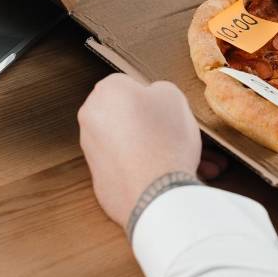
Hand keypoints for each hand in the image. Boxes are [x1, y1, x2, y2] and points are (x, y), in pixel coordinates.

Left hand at [77, 74, 201, 228]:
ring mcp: (92, 151)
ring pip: (131, 143)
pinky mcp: (100, 179)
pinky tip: (170, 174)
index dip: (153, 97)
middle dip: (154, 124)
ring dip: (155, 148)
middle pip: (128, 116)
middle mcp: (92, 118)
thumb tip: (153, 98)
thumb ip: (159, 90)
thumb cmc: (165, 139)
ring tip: (185, 159)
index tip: (168, 109)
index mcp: (106, 91)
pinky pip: (128, 166)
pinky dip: (145, 169)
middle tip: (180, 133)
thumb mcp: (174, 96)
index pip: (130, 84)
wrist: (156, 192)